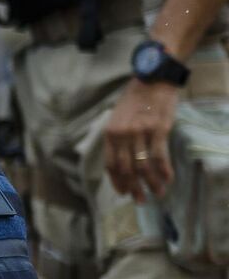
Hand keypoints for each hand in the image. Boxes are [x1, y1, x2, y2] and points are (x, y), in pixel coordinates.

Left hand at [102, 78, 179, 200]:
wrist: (153, 79)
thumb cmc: (135, 99)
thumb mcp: (117, 118)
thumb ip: (117, 138)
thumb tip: (121, 161)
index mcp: (110, 134)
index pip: (110, 165)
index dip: (117, 182)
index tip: (124, 193)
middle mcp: (122, 135)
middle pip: (126, 169)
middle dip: (133, 188)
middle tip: (140, 200)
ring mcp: (140, 133)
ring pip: (143, 166)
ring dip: (151, 183)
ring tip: (157, 193)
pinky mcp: (158, 130)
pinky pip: (159, 156)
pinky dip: (164, 171)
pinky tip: (167, 179)